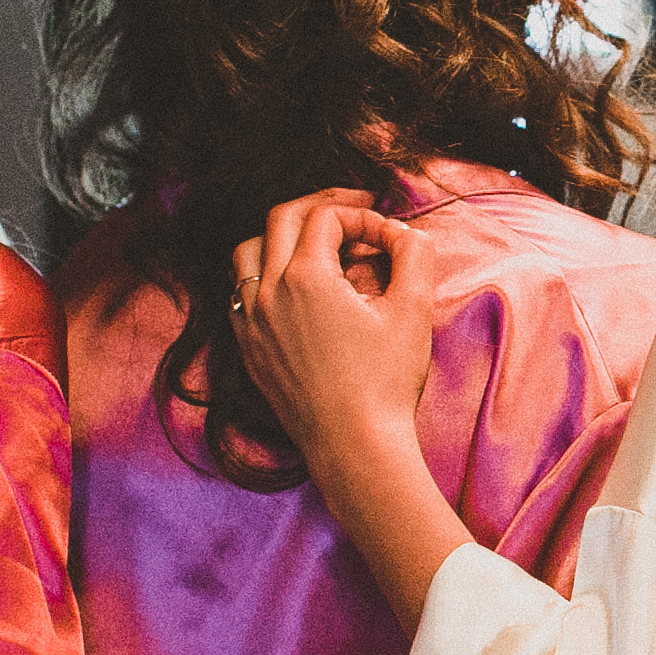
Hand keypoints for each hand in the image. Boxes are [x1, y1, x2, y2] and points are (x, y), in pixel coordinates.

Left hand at [229, 191, 470, 628]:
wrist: (354, 446)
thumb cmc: (384, 383)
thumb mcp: (412, 310)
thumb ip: (413, 255)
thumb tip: (402, 233)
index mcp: (304, 276)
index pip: (327, 216)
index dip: (362, 215)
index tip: (389, 237)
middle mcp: (267, 291)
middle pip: (281, 219)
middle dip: (321, 208)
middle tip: (354, 212)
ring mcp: (251, 321)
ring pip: (249, 252)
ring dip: (283, 238)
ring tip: (317, 248)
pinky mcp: (248, 348)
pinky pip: (241, 293)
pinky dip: (264, 276)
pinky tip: (295, 291)